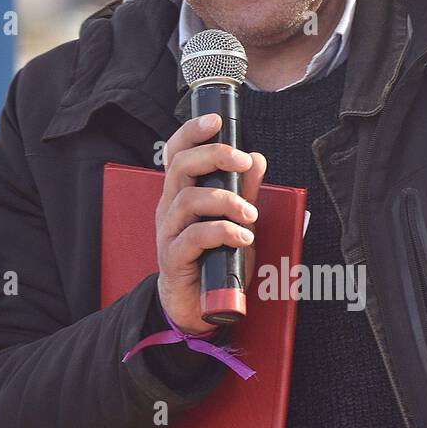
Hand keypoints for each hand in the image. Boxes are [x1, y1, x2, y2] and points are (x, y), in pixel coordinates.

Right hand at [155, 113, 266, 336]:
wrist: (196, 306)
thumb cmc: (213, 260)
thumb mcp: (234, 220)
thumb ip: (244, 191)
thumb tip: (258, 159)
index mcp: (181, 193)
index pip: (177, 153)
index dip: (192, 132)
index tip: (216, 121)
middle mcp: (170, 208)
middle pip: (181, 167)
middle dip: (214, 156)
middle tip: (243, 162)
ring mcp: (169, 233)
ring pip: (188, 200)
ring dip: (225, 201)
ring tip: (250, 215)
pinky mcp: (174, 258)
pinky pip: (193, 236)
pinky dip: (222, 232)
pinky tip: (242, 238)